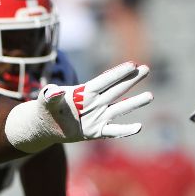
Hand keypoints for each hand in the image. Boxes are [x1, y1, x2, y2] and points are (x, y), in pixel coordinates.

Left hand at [5, 63, 151, 151]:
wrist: (47, 125)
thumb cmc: (46, 108)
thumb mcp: (44, 100)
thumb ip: (49, 94)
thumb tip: (54, 90)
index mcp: (84, 91)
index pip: (104, 80)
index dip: (117, 73)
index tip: (132, 64)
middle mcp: (95, 102)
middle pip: (116, 89)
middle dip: (131, 80)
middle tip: (147, 68)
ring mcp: (98, 116)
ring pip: (119, 108)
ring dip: (134, 103)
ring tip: (150, 96)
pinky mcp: (97, 130)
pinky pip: (113, 130)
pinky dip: (125, 130)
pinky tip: (138, 127)